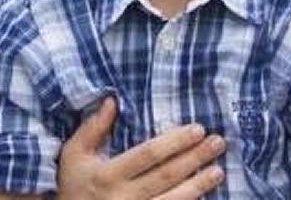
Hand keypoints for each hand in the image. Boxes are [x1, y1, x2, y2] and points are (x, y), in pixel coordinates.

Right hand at [56, 97, 225, 199]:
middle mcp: (124, 197)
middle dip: (194, 158)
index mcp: (108, 175)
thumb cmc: (72, 184)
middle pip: (166, 176)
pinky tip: (204, 195)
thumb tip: (113, 100)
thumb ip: (93, 128)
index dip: (174, 142)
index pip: (148, 155)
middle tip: (217, 143)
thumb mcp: (74, 154)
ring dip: (198, 185)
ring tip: (218, 170)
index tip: (197, 129)